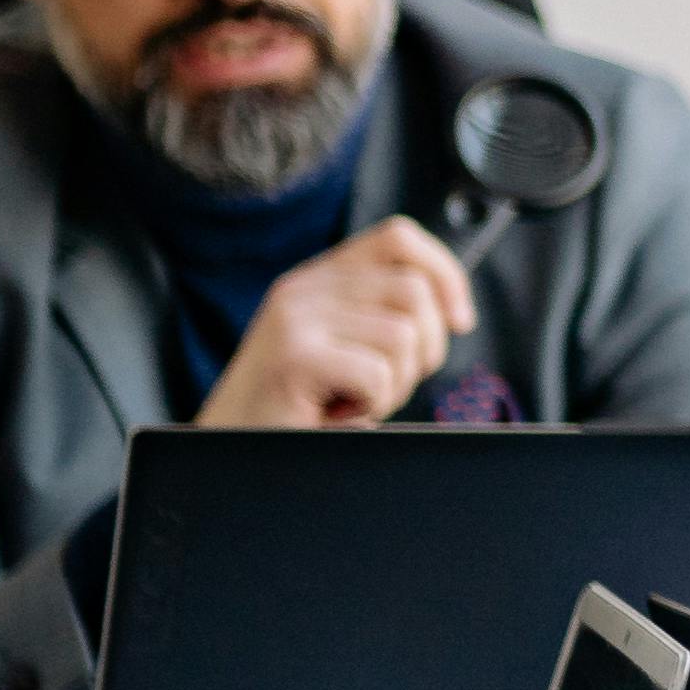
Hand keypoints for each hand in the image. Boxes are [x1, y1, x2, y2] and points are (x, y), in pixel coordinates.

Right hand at [198, 218, 477, 430]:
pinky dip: (374, 404)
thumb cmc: (300, 409)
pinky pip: (379, 374)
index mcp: (318, 279)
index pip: (399, 238)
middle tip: (389, 384)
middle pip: (414, 291)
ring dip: (397, 383)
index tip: (460, 321)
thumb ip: (382, 314)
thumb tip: (454, 309)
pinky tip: (338, 414)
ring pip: (403, 335)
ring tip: (356, 400)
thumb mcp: (342, 347)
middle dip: (427, 347)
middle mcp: (303, 289)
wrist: (230, 452)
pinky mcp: (295, 357)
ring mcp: (295, 319)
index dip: (445, 274)